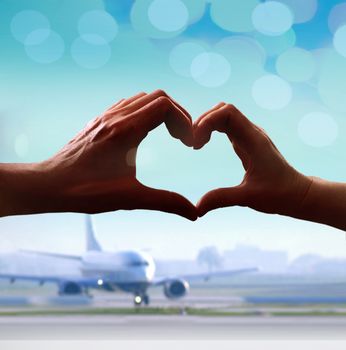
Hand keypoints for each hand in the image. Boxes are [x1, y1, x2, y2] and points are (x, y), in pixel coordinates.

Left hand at [1, 91, 196, 219]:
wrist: (50, 185)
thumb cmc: (87, 192)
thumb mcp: (131, 198)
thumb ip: (166, 202)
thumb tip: (194, 213)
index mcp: (126, 131)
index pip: (165, 105)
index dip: (183, 120)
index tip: (187, 142)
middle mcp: (116, 117)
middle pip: (157, 97)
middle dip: (177, 114)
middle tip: (182, 138)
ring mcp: (105, 116)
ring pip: (142, 98)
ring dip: (161, 111)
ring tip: (168, 134)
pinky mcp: (98, 121)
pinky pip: (127, 104)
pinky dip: (144, 112)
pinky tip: (145, 132)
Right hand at [193, 103, 312, 217]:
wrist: (297, 193)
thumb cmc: (278, 194)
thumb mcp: (248, 198)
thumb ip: (221, 199)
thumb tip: (196, 208)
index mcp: (253, 141)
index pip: (227, 113)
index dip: (207, 121)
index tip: (196, 143)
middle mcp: (252, 133)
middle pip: (223, 109)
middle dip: (203, 121)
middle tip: (192, 143)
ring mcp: (250, 135)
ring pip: (224, 115)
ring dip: (206, 124)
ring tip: (196, 144)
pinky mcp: (247, 141)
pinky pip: (226, 125)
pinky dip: (212, 129)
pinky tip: (204, 144)